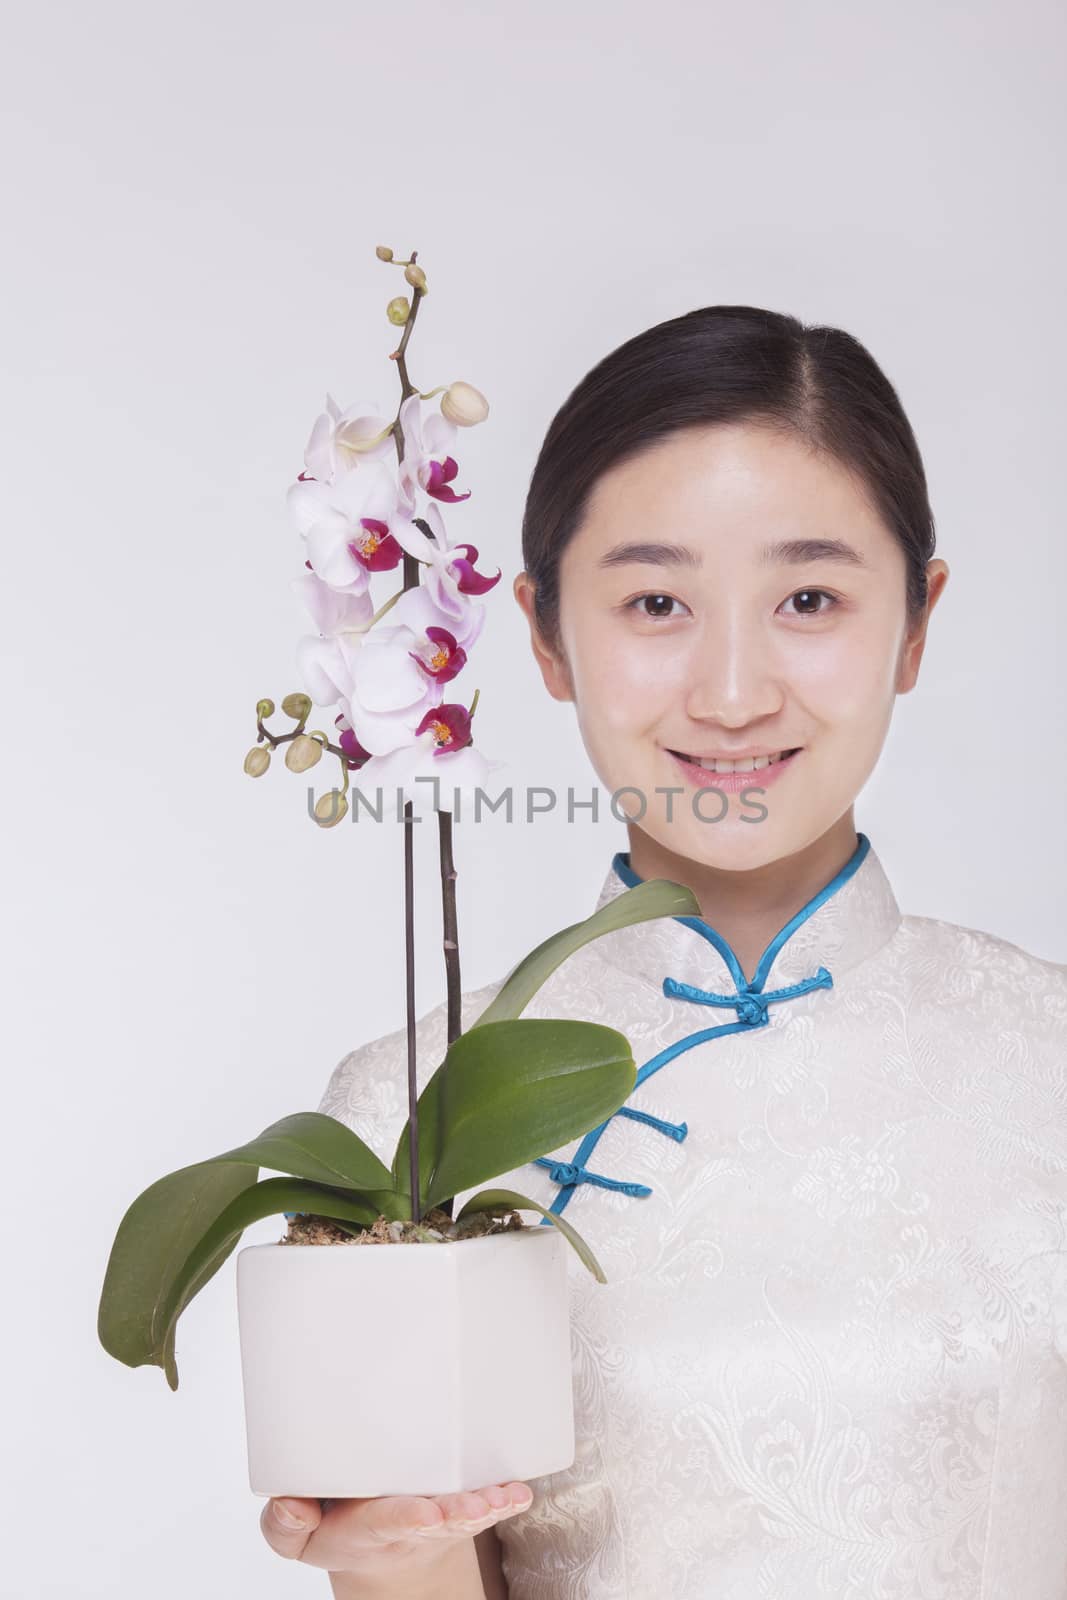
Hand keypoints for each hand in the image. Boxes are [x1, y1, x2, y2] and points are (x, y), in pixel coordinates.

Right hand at [260, 1481, 532, 1575]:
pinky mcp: (460, 1506)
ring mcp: (439, 1515)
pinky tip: (520, 1491)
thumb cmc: (340, 1526)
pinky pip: (486, 1504)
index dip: (405, 1517)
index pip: (384, 1522)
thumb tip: (291, 1503)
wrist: (379, 1547)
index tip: (426, 1514)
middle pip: (435, 1519)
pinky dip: (504, 1499)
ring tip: (500, 1500)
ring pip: (463, 1512)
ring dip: (483, 1507)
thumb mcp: (300, 1536)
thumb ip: (286, 1524)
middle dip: (453, 1514)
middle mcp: (410, 1523)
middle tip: (472, 1510)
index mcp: (368, 1527)